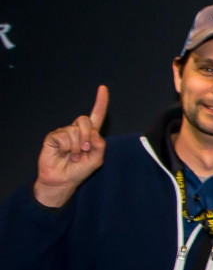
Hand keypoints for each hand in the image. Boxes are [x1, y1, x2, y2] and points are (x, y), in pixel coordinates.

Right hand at [33, 87, 108, 206]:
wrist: (62, 181)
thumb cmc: (79, 170)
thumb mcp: (96, 160)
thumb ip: (100, 145)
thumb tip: (94, 131)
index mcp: (89, 134)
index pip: (96, 115)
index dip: (100, 102)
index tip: (103, 88)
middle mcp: (76, 130)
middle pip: (84, 119)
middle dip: (87, 136)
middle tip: (84, 150)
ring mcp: (64, 133)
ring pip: (74, 130)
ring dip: (76, 146)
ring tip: (72, 156)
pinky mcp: (53, 137)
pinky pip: (63, 136)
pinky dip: (66, 147)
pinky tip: (63, 154)